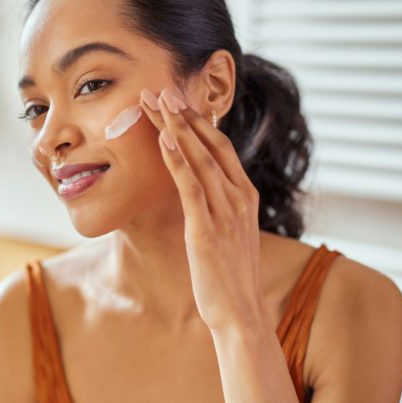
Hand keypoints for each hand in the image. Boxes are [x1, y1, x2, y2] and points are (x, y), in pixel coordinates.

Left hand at [140, 88, 273, 334]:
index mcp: (246, 196)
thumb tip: (203, 191)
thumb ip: (220, 207)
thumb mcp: (229, 233)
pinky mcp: (206, 230)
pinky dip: (177, 161)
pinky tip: (164, 138)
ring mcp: (225, 212)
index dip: (198, 121)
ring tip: (156, 101)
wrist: (241, 314)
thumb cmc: (231, 276)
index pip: (221, 147)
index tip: (176, 100)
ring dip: (175, 127)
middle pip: (209, 144)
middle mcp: (239, 197)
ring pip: (198, 158)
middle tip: (160, 88)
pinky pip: (191, 187)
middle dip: (183, 114)